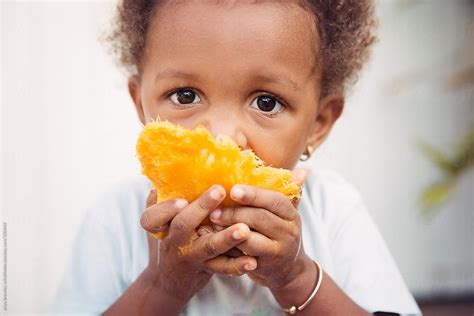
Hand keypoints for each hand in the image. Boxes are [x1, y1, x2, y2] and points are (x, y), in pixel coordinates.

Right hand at [141, 185, 257, 303]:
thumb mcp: (162, 219)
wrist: (170, 281)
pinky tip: (252, 260)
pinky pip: (223, 267)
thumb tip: (175, 166)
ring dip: (226, 238)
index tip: (181, 200)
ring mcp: (191, 256)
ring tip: (243, 229)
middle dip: (201, 208)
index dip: (165, 209)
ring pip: (208, 247)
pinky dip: (238, 264)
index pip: (151, 218)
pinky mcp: (207, 269)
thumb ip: (166, 195)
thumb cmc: (172, 236)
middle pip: (182, 225)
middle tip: (220, 191)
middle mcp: (174, 240)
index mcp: (161, 225)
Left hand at [208, 169, 310, 290]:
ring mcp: (277, 251)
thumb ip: (289, 192)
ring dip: (230, 230)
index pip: (276, 200)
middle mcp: (288, 233)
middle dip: (235, 213)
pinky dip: (229, 247)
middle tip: (215, 209)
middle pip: (261, 218)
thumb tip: (302, 171)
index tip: (233, 190)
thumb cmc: (281, 233)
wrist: (288, 270)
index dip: (254, 195)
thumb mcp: (287, 214)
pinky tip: (216, 238)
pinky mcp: (264, 267)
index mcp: (292, 215)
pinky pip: (243, 257)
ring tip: (213, 222)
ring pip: (251, 240)